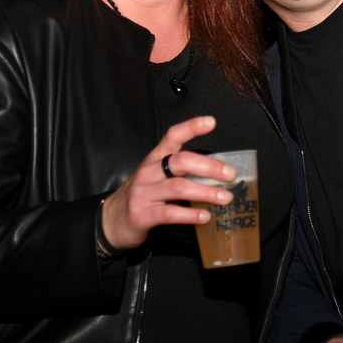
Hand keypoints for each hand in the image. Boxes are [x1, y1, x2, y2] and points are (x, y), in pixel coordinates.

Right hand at [101, 116, 236, 249]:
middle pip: (182, 161)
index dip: (191, 127)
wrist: (112, 220)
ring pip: (179, 187)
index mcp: (156, 158)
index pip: (173, 135)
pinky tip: (205, 215)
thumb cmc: (144, 194)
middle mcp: (150, 171)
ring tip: (225, 197)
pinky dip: (190, 214)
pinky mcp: (142, 214)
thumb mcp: (159, 176)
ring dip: (206, 191)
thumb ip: (183, 171)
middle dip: (209, 166)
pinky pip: (170, 213)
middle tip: (230, 174)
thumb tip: (218, 172)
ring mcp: (145, 192)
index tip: (211, 122)